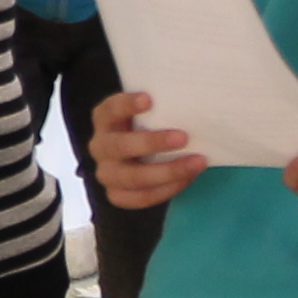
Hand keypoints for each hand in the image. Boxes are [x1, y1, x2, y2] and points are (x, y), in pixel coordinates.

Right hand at [87, 87, 208, 213]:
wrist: (142, 156)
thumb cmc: (152, 126)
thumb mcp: (151, 113)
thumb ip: (163, 108)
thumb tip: (194, 102)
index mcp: (104, 119)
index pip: (110, 110)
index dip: (127, 105)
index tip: (149, 99)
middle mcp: (100, 146)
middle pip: (120, 146)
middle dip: (152, 143)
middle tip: (183, 137)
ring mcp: (105, 173)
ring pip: (132, 177)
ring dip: (168, 171)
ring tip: (197, 163)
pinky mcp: (116, 195)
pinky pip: (140, 197)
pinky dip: (167, 190)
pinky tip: (188, 178)